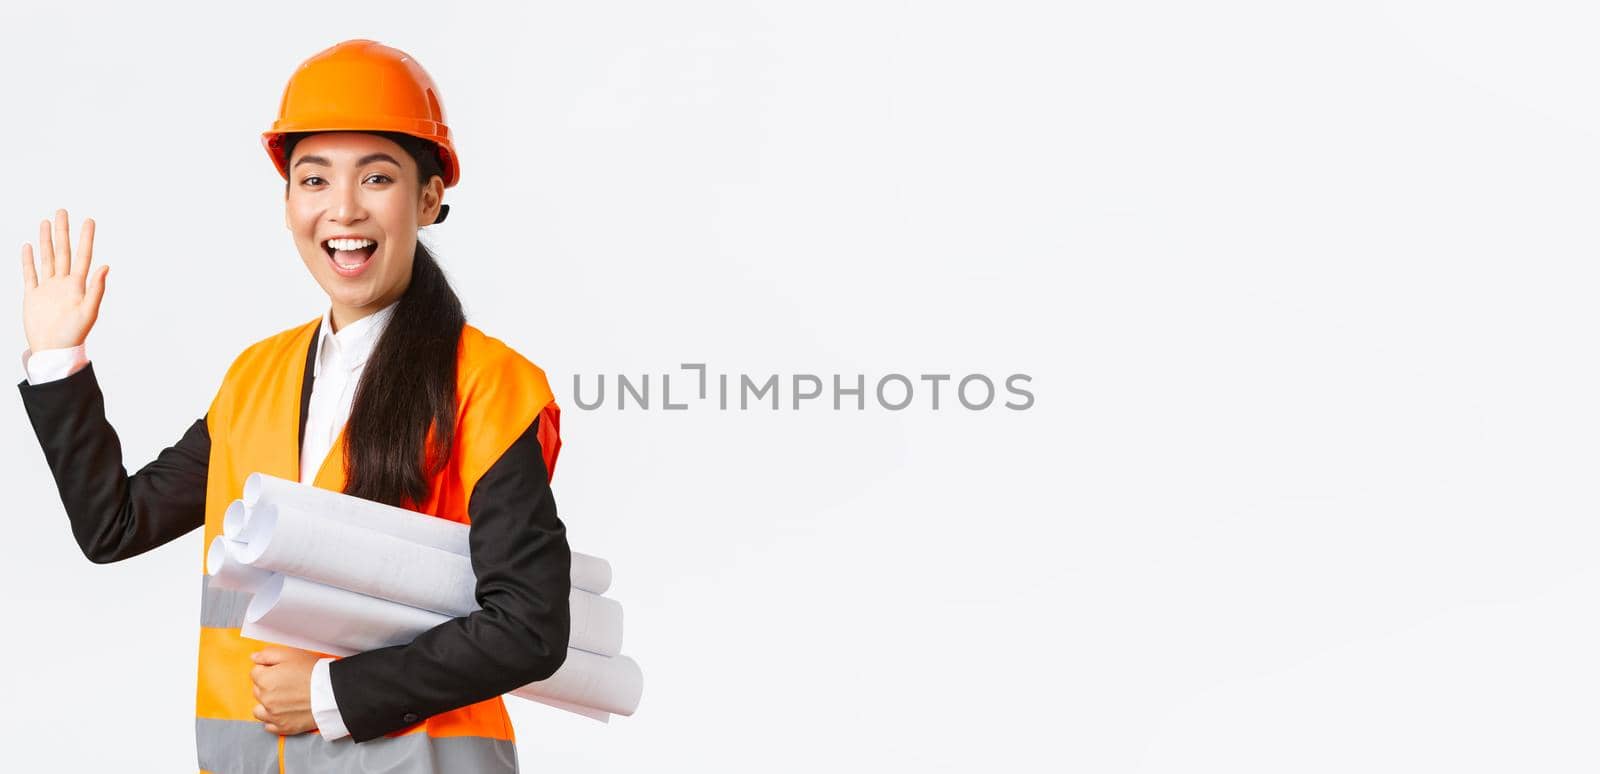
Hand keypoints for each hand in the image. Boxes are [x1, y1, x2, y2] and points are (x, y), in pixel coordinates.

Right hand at [20, 209, 108, 352]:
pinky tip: (30, 246)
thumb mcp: (89, 311)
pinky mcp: (33, 295)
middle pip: (62, 251)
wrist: (53, 350)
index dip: (86, 238)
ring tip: (47, 222)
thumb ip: (97, 288)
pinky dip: (29, 260)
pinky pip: (30, 274)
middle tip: (63, 211)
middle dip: (63, 232)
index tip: (88, 220)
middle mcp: (63, 283)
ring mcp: (48, 288)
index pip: (82, 256)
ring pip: (47, 258)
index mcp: (78, 285)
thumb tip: (106, 266)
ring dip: (46, 240)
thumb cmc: (74, 334)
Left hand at [249, 646, 320, 735]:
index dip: (268, 669)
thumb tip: (254, 658)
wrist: (332, 693)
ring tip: (283, 698)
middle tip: (286, 681)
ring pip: (259, 709)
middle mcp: (265, 699)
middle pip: (257, 690)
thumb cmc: (314, 672)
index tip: (280, 670)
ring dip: (267, 704)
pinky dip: (273, 720)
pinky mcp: (283, 727)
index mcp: (265, 680)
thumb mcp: (290, 654)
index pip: (255, 673)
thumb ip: (267, 654)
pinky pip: (268, 726)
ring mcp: (273, 715)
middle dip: (267, 685)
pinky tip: (284, 711)